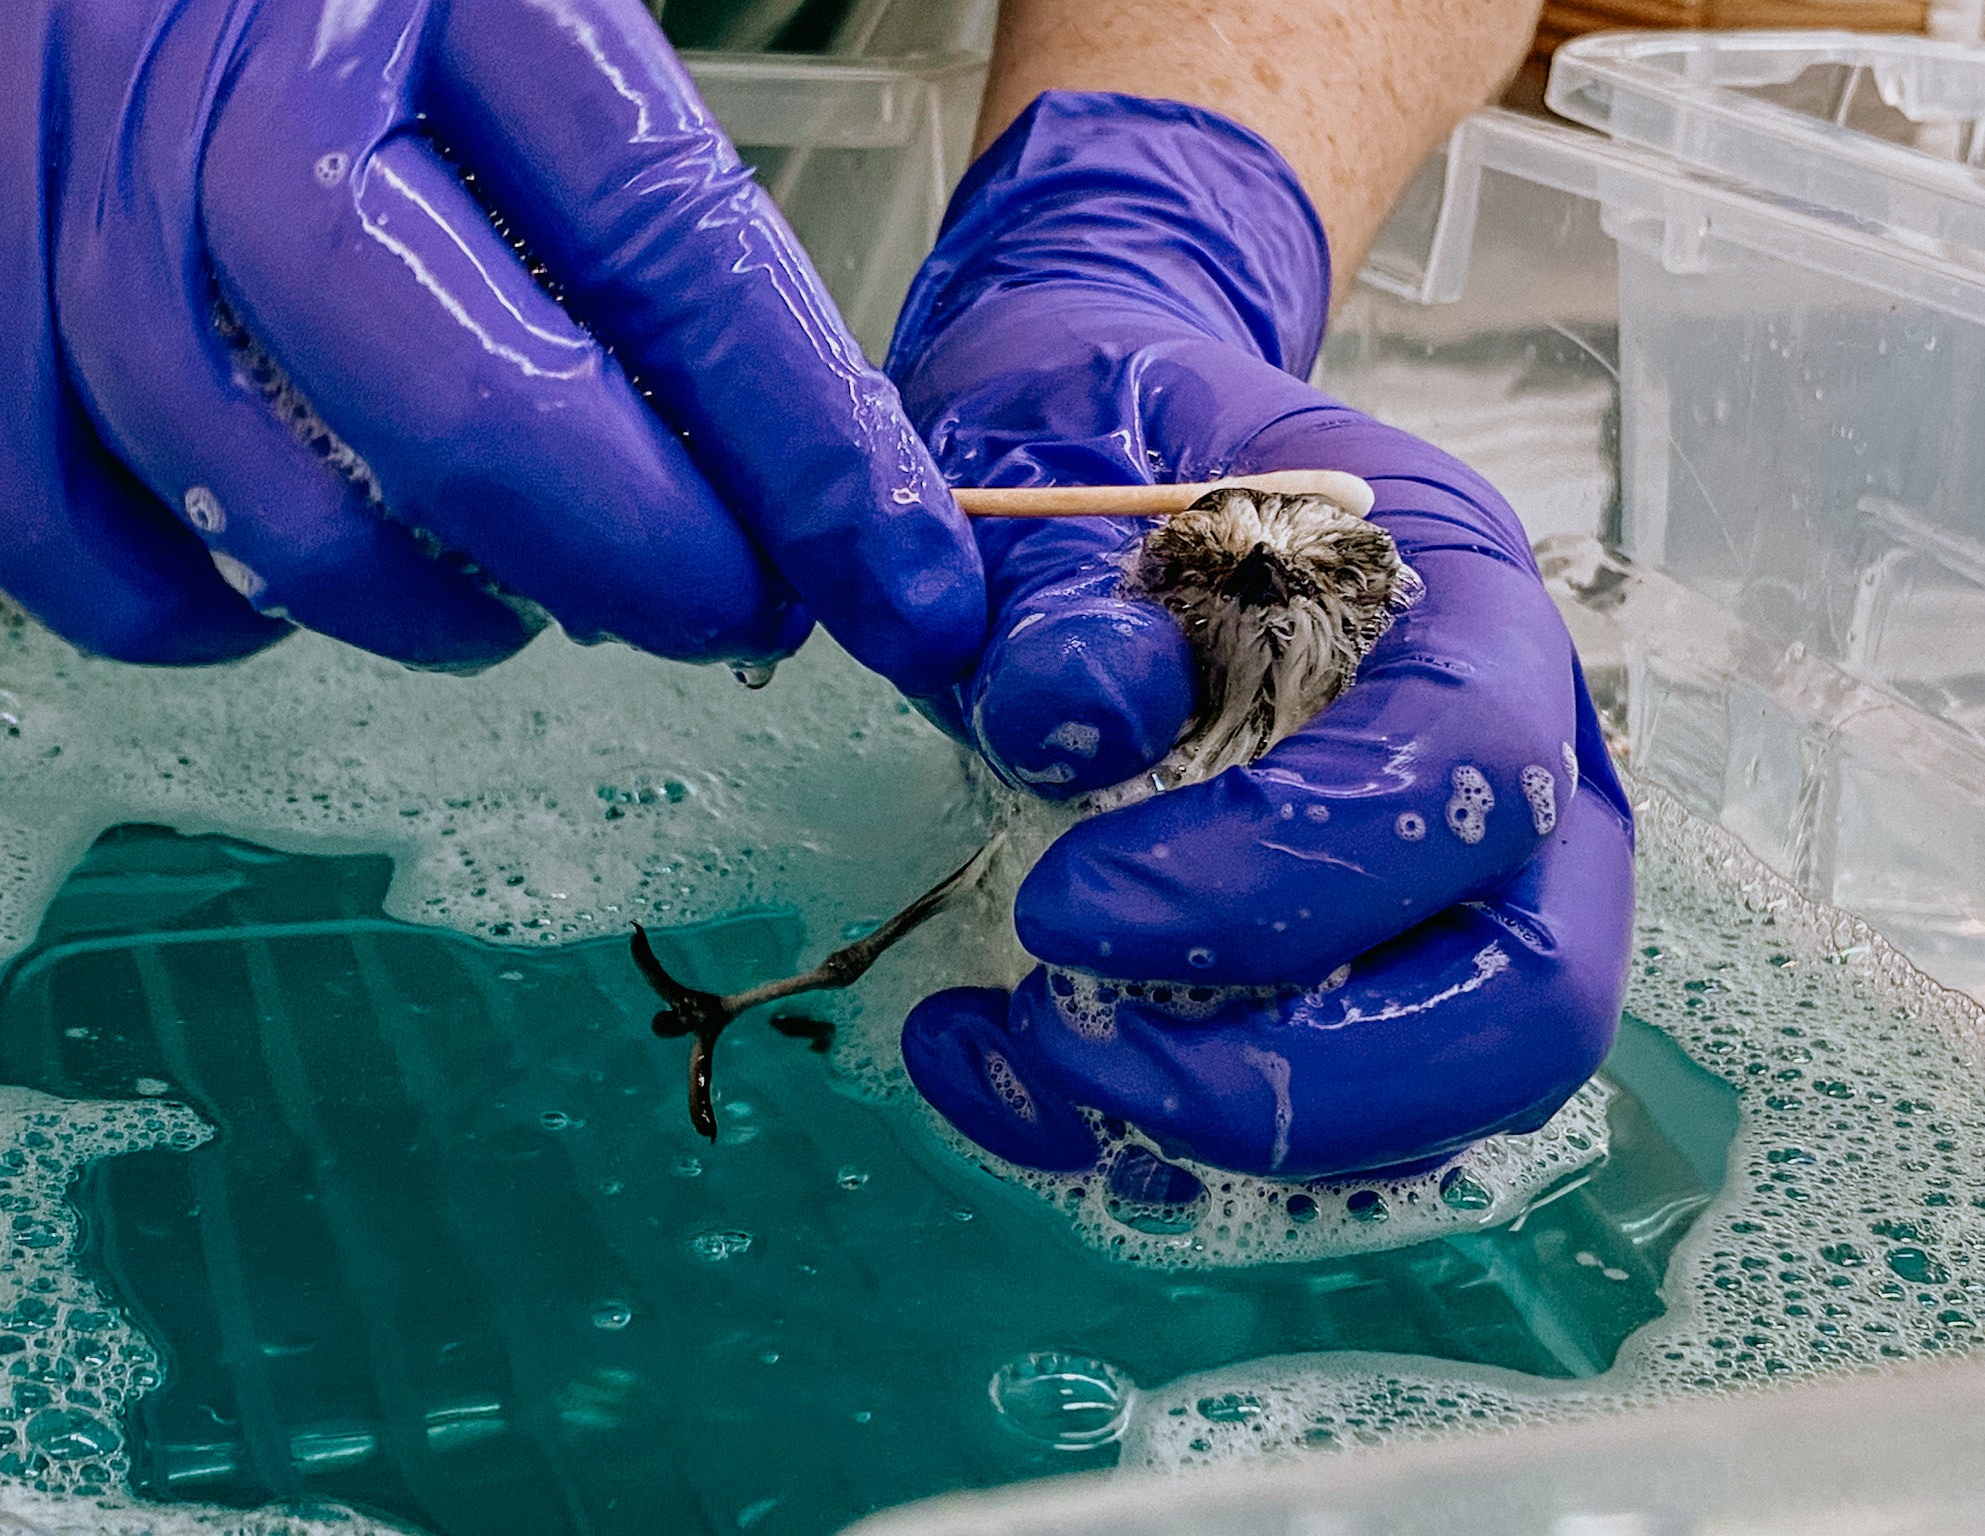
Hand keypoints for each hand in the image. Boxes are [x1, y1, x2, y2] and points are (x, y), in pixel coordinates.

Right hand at [0, 0, 983, 689]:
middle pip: (455, 393)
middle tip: (719, 618)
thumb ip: (644, 221)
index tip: (911, 589)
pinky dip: (176, 611)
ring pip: (248, 484)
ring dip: (415, 606)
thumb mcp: (524, 20)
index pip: (668, 241)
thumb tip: (796, 484)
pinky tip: (277, 602)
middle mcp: (231, 55)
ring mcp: (56, 155)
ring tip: (509, 611)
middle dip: (624, 555)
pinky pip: (38, 517)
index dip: (809, 451)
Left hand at [890, 94, 1634, 1181]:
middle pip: (1528, 997)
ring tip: (1017, 1051)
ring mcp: (1468, 887)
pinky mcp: (1385, 972)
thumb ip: (1058, 588)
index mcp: (1461, 594)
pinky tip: (997, 1068)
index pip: (1468, 777)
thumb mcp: (1049, 459)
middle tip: (1063, 1031)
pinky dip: (1172, 1146)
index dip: (1284, 878)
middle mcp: (1520, 760)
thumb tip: (1077, 717)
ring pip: (1449, 1098)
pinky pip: (1338, 1128)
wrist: (1100, 443)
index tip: (1063, 906)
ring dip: (1236, 1136)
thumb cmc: (1098, 438)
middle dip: (1296, 1075)